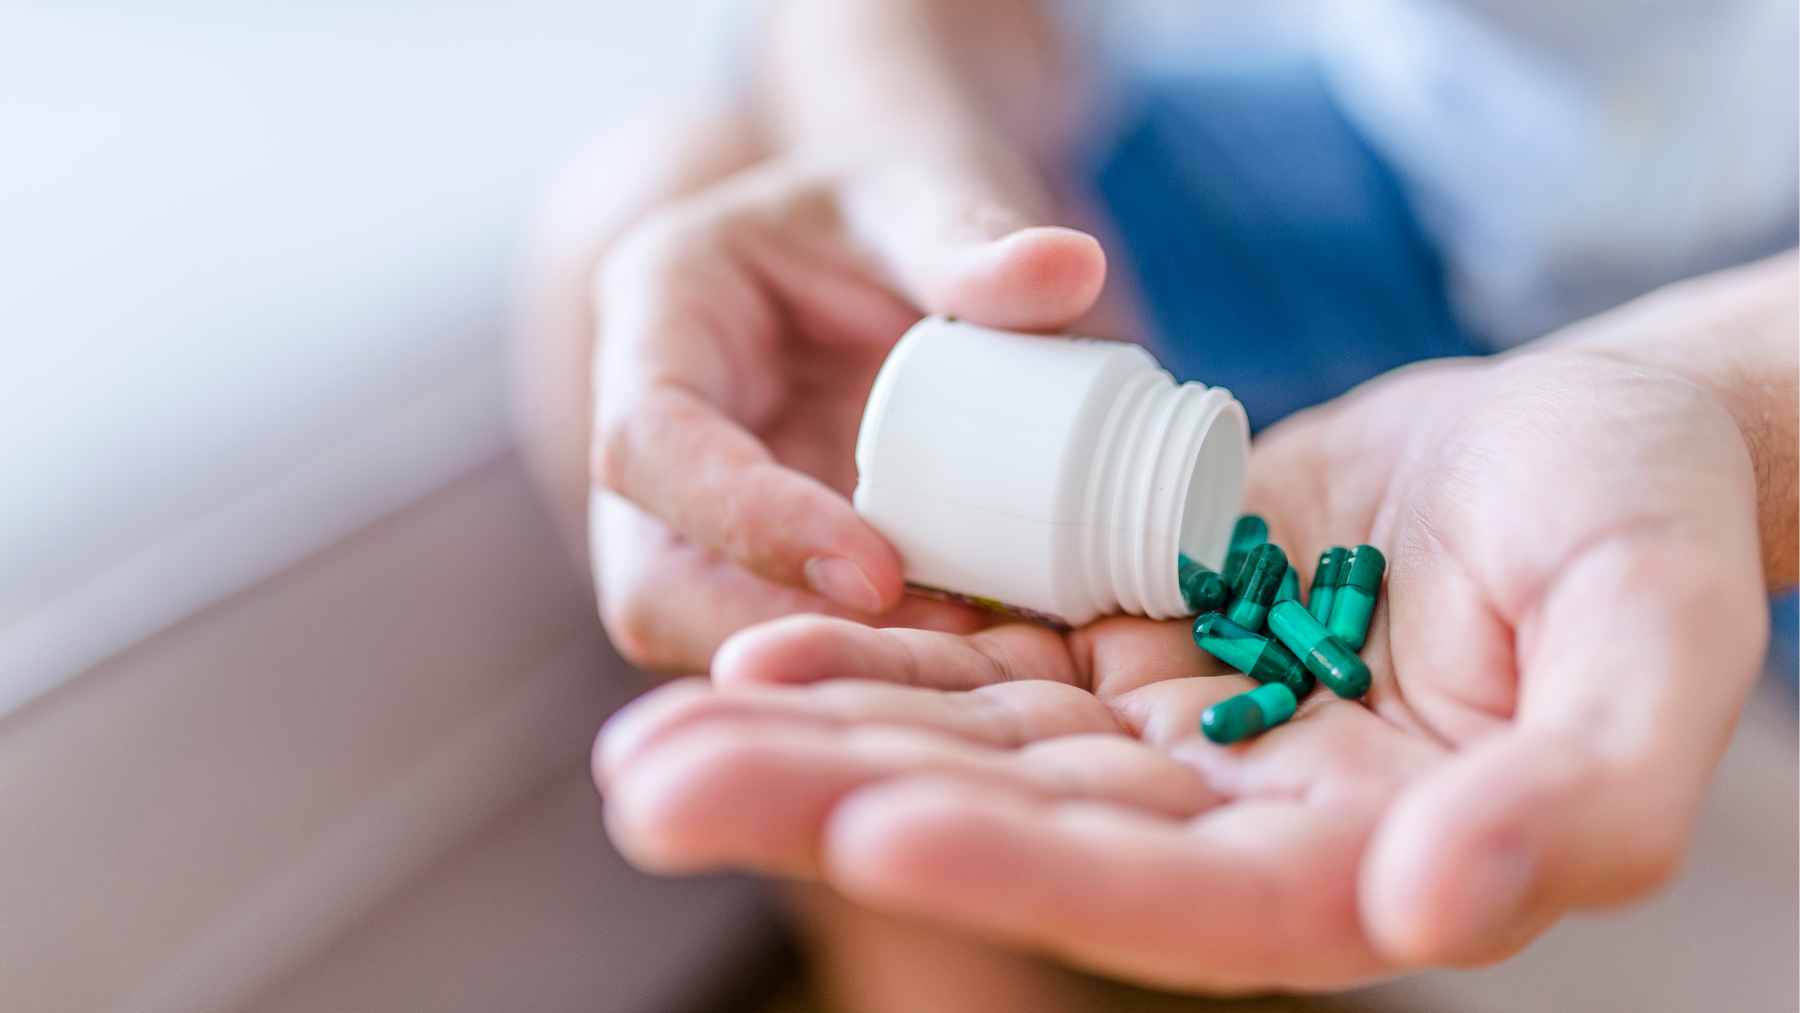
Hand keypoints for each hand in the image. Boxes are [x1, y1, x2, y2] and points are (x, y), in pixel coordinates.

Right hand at [589, 134, 1108, 670]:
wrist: (881, 245)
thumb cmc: (881, 204)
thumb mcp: (917, 189)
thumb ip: (972, 232)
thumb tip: (1071, 271)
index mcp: (655, 317)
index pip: (650, 444)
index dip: (750, 521)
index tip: (880, 572)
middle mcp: (651, 435)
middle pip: (651, 581)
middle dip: (784, 634)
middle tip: (943, 647)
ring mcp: (693, 517)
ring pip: (712, 634)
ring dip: (836, 663)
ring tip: (976, 659)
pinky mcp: (754, 569)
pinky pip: (790, 639)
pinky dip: (877, 660)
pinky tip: (979, 658)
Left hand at [595, 334, 1769, 990]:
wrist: (1591, 437)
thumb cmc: (1644, 534)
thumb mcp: (1656, 651)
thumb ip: (1576, 798)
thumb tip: (1434, 914)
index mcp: (1352, 867)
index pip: (1173, 901)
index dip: (1027, 870)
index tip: (877, 830)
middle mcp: (1232, 823)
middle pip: (1019, 832)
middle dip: (835, 806)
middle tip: (655, 786)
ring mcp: (1166, 735)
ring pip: (970, 750)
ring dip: (815, 736)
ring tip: (653, 734)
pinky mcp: (1127, 641)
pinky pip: (985, 656)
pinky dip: (881, 649)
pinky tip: (761, 639)